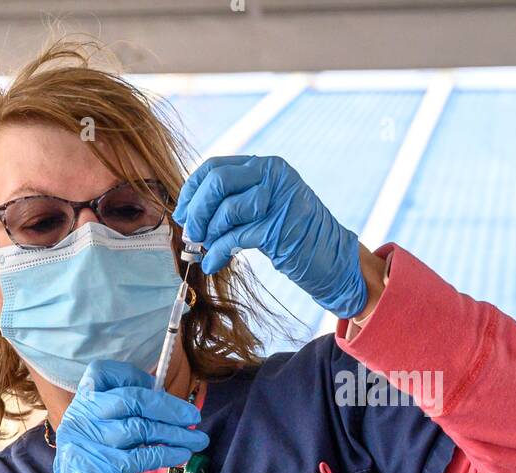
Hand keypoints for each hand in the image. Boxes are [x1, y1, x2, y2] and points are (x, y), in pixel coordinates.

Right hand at [36, 360, 209, 472]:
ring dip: (176, 433)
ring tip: (198, 440)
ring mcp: (86, 444)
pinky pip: (141, 456)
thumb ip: (129, 416)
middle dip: (169, 407)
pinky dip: (166, 453)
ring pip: (140, 428)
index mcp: (81, 406)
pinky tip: (182, 455)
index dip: (133, 375)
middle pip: (131, 399)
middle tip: (194, 417)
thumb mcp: (110, 437)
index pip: (100, 372)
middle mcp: (79, 420)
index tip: (158, 387)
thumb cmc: (101, 472)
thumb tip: (171, 403)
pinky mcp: (98, 470)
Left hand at [173, 155, 367, 317]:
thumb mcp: (265, 209)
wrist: (333, 260)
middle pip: (217, 182)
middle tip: (190, 233)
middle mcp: (273, 175)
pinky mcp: (279, 228)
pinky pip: (235, 237)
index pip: (215, 167)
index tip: (182, 213)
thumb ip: (236, 201)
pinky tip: (214, 263)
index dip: (192, 191)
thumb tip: (190, 213)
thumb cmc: (295, 237)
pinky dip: (219, 252)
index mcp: (267, 166)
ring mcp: (278, 199)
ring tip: (205, 249)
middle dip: (196, 211)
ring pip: (225, 210)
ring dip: (208, 233)